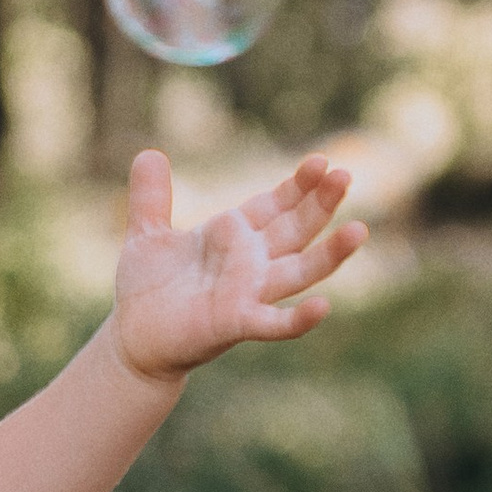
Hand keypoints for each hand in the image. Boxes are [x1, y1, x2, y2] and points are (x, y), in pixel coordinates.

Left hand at [110, 148, 364, 383]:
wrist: (133, 338)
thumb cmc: (147, 289)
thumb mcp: (147, 234)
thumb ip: (151, 197)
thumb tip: (148, 153)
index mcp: (235, 236)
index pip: (276, 205)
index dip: (299, 185)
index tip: (320, 162)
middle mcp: (251, 263)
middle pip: (296, 230)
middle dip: (320, 205)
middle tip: (344, 176)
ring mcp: (249, 294)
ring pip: (300, 271)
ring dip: (330, 254)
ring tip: (359, 230)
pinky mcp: (237, 324)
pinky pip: (275, 323)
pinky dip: (299, 319)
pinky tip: (323, 306)